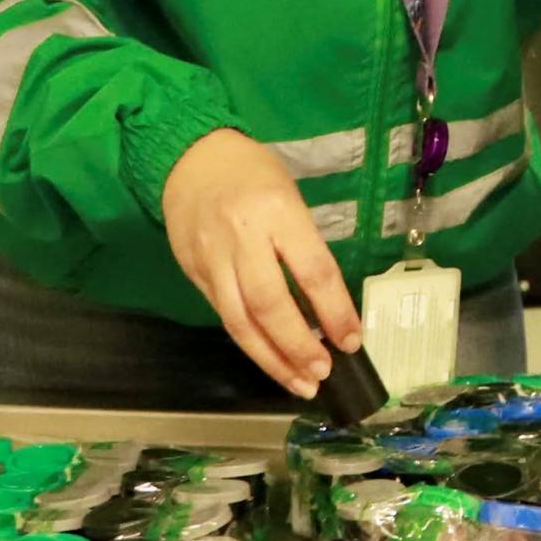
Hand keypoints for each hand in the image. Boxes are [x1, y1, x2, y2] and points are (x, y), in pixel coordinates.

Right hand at [161, 128, 360, 396]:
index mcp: (278, 212)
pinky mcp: (193, 272)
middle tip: (323, 372)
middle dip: (299, 346)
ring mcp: (212, 258)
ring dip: (272, 359)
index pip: (313, 272)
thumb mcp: (289, 196)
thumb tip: (326, 306)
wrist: (189, 157)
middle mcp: (242, 237)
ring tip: (299, 383)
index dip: (335, 312)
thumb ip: (303, 246)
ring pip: (241, 321)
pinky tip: (269, 359)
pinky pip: (223, 315)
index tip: (352, 341)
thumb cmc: (252, 174)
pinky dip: (249, 343)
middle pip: (271, 305)